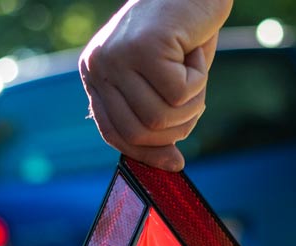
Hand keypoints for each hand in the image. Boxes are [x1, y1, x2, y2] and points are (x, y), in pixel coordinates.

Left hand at [79, 0, 231, 170]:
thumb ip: (154, 113)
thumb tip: (169, 163)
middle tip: (195, 102)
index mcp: (96, 74)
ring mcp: (117, 56)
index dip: (146, 154)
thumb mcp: (160, 77)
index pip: (113, 133)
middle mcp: (98, 65)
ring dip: (192, 103)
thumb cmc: (183, 32)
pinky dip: (199, 80)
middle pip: (137, 132)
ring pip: (159, 117)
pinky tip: (194, 52)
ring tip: (195, 72)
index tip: (175, 163)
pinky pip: (179, 93)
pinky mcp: (143, 48)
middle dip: (175, 130)